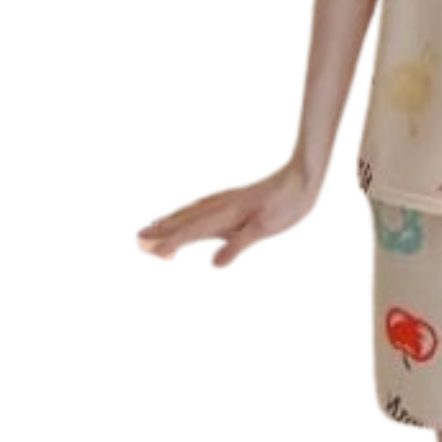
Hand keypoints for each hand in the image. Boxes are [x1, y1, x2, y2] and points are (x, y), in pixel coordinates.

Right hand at [136, 163, 317, 266]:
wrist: (304, 176)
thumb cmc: (287, 203)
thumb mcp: (265, 228)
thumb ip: (238, 245)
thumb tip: (214, 266)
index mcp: (225, 214)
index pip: (190, 231)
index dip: (170, 243)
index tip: (151, 253)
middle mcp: (221, 205)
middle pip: (184, 220)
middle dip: (162, 230)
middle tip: (137, 241)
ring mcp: (228, 200)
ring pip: (192, 212)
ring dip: (171, 221)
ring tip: (153, 228)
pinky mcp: (236, 199)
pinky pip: (203, 208)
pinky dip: (188, 214)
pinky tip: (189, 215)